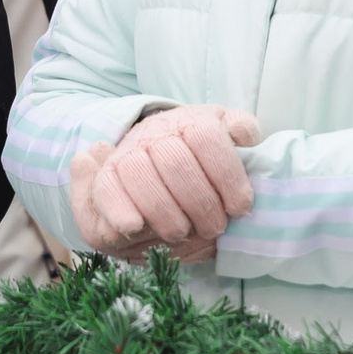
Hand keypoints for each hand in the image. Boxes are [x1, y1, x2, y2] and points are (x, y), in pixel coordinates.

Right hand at [74, 105, 259, 261]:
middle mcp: (154, 133)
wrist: (151, 153)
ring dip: (166, 212)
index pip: (206, 137)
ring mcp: (127, 152)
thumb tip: (247, 135)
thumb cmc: (196, 153)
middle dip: (200, 203)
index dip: (226, 175)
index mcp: (188, 121)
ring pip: (141, 175)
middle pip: (176, 162)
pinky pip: (107, 188)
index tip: (239, 206)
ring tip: (184, 232)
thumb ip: (240, 128)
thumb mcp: (221, 133)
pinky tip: (135, 226)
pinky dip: (120, 209)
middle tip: (215, 228)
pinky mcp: (106, 176)